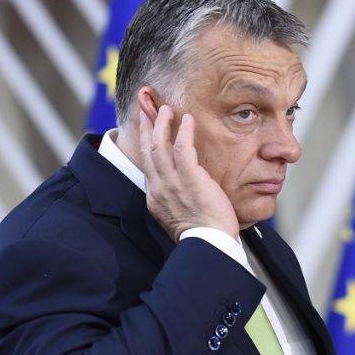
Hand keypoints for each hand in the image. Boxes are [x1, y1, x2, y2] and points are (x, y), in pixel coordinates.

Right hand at [138, 106, 238, 240]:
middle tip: (146, 109)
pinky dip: (183, 131)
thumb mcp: (177, 217)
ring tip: (166, 109)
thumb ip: (174, 200)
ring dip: (161, 123)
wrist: (209, 245)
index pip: (146, 164)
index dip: (145, 144)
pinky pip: (183, 147)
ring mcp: (172, 182)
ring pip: (159, 145)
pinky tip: (187, 119)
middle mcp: (158, 188)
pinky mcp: (190, 178)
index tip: (146, 129)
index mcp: (155, 198)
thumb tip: (181, 190)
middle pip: (147, 150)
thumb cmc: (202, 235)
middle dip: (145, 126)